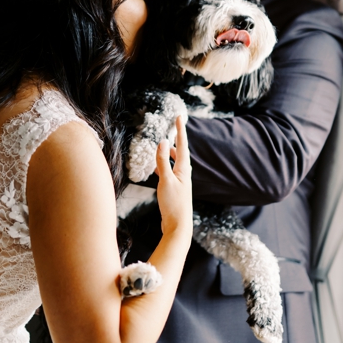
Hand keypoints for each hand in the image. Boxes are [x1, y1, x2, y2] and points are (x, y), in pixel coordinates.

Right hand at [155, 116, 191, 237]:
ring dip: (172, 154)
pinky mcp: (175, 191)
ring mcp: (180, 183)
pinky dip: (165, 167)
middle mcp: (184, 175)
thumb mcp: (165, 180)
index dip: (180, 131)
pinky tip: (158, 169)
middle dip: (178, 141)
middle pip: (182, 154)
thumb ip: (163, 161)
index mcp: (183, 170)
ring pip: (176, 164)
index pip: (182, 145)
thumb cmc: (173, 204)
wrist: (178, 226)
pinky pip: (170, 173)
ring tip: (167, 147)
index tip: (179, 117)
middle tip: (175, 129)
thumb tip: (163, 142)